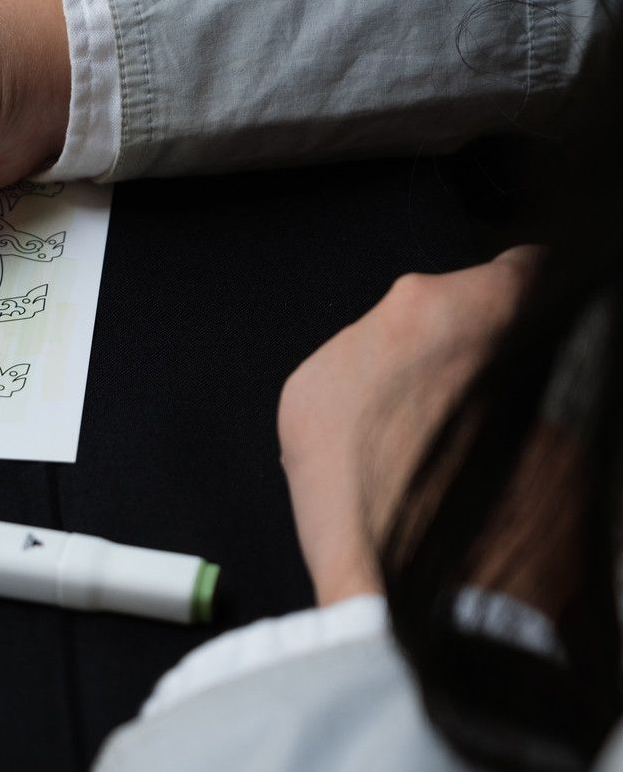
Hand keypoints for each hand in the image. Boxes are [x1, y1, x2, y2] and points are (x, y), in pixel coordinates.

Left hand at [277, 246, 540, 604]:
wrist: (421, 595)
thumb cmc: (511, 521)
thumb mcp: (566, 431)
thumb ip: (545, 375)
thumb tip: (534, 367)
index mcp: (491, 306)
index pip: (523, 270)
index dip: (531, 304)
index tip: (528, 330)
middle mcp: (410, 307)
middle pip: (440, 309)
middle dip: (458, 349)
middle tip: (472, 409)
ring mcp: (344, 347)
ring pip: (383, 347)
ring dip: (403, 380)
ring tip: (420, 451)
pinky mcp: (299, 394)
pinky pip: (338, 385)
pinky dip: (357, 413)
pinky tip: (376, 467)